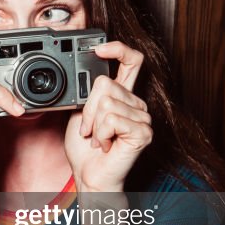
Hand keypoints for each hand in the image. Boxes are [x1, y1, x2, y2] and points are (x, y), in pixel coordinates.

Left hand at [65, 42, 151, 191]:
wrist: (90, 176)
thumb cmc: (85, 149)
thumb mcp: (81, 113)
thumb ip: (89, 93)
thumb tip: (90, 75)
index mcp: (123, 95)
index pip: (131, 61)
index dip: (118, 49)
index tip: (99, 48)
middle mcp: (136, 103)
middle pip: (106, 84)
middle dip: (88, 109)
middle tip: (89, 130)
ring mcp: (142, 117)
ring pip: (106, 103)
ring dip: (93, 124)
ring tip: (98, 139)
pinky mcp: (143, 131)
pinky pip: (112, 119)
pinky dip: (101, 133)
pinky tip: (106, 145)